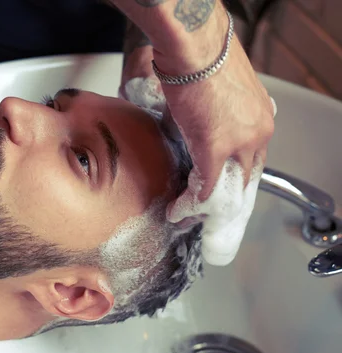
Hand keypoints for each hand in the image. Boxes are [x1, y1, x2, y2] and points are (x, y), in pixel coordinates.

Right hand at [159, 36, 274, 203]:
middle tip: (220, 196)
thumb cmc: (206, 55)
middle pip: (249, 169)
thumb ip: (223, 111)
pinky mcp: (213, 150)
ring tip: (203, 204)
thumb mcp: (225, 87)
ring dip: (217, 194)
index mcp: (262, 114)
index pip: (257, 150)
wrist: (196, 50)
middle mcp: (258, 131)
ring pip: (232, 180)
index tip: (230, 174)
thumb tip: (201, 121)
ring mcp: (238, 143)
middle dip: (234, 185)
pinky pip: (208, 181)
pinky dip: (198, 195)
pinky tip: (189, 202)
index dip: (241, 165)